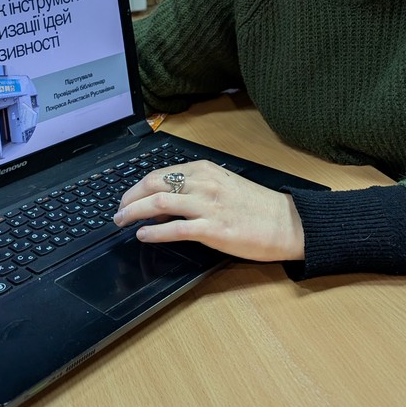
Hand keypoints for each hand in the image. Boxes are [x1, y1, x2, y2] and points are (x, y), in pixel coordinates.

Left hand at [113, 159, 305, 262]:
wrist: (287, 223)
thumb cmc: (257, 207)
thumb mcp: (223, 185)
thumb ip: (195, 187)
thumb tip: (163, 199)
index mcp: (205, 170)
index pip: (160, 173)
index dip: (137, 187)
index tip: (126, 198)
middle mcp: (204, 183)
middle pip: (154, 184)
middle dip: (129, 198)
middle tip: (118, 212)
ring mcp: (208, 206)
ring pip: (160, 202)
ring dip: (134, 212)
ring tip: (122, 222)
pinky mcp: (214, 230)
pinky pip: (176, 229)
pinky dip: (155, 232)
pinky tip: (143, 235)